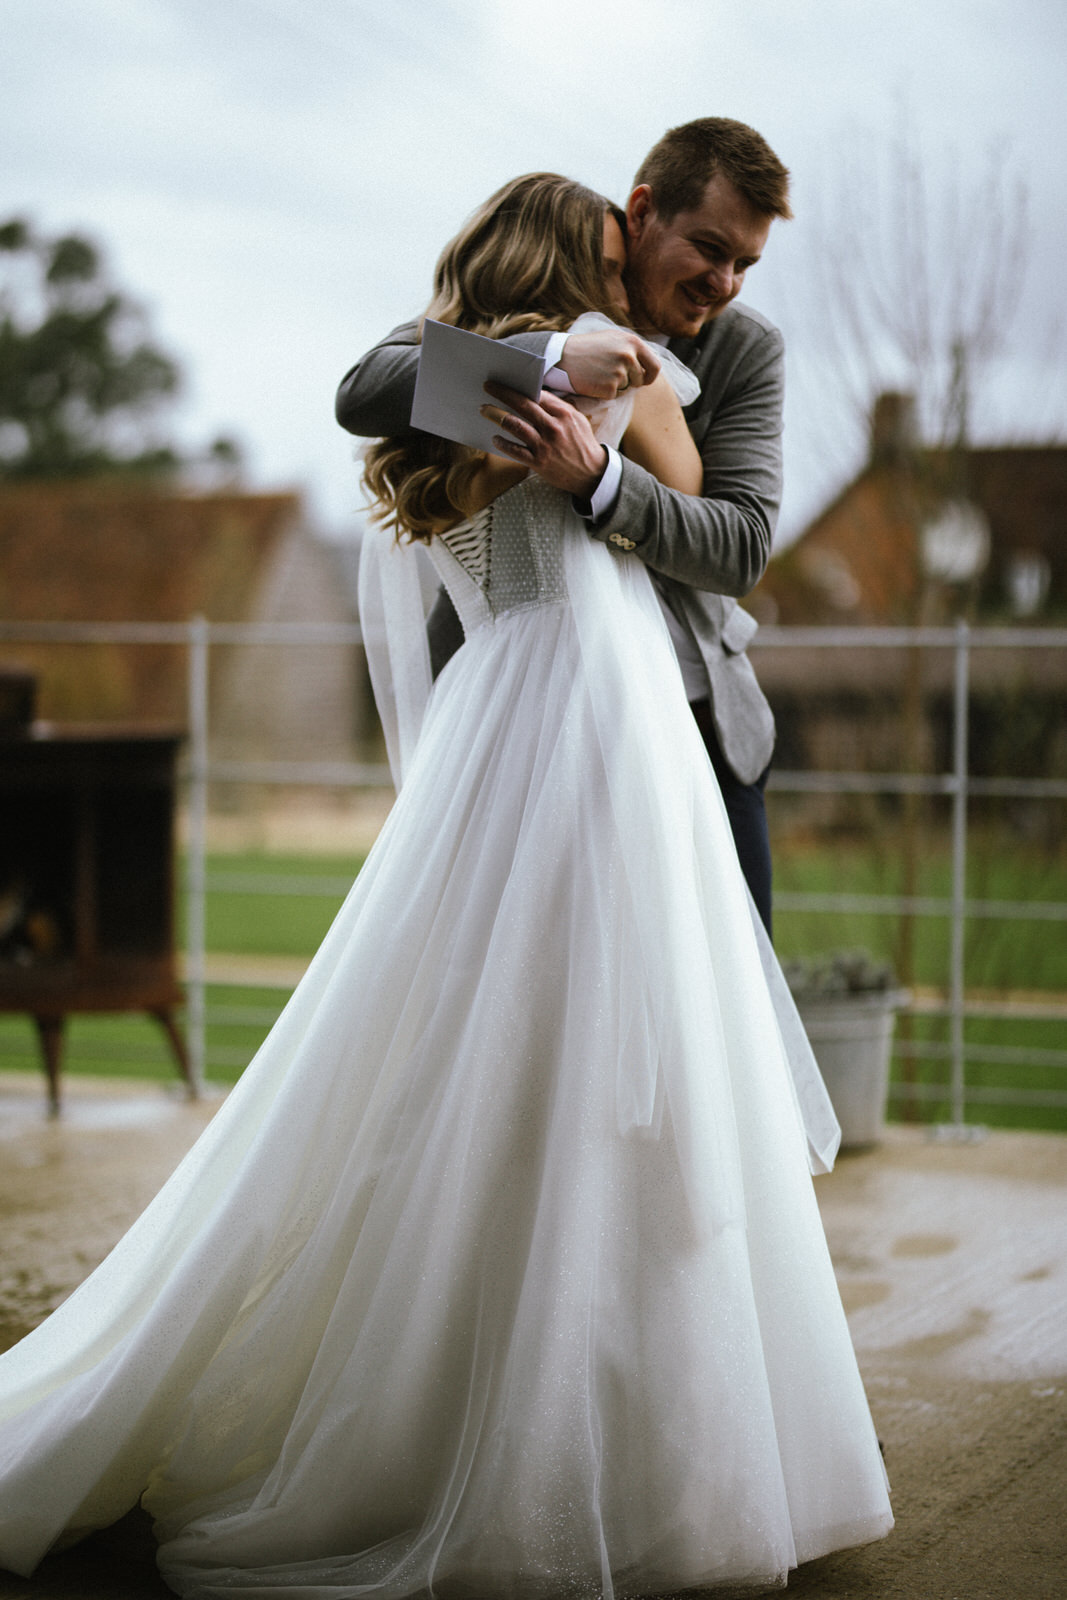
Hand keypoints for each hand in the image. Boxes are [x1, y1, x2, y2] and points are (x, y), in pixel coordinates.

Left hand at [482, 382, 607, 498]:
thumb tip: (536, 395)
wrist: (591, 473)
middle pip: (523, 405)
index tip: (506, 381)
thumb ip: (558, 408)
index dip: (520, 387)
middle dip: (503, 394)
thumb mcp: (576, 420)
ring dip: (496, 415)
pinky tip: (495, 438)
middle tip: (488, 386)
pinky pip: (515, 451)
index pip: (538, 395)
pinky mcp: (538, 462)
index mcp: (563, 414)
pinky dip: (503, 443)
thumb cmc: (582, 444)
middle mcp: (553, 428)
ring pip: (515, 426)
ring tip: (485, 409)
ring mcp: (545, 446)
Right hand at [559, 330, 659, 397]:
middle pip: (640, 380)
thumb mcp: (613, 339)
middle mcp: (629, 356)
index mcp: (633, 342)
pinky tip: (593, 381)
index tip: (644, 381)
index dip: (650, 376)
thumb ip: (631, 349)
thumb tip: (647, 364)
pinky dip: (604, 392)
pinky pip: (613, 396)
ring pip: (626, 389)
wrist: (563, 356)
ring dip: (615, 386)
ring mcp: (620, 372)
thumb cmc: (587, 348)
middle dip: (629, 381)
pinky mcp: (609, 387)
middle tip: (609, 374)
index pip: (655, 366)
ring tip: (598, 374)